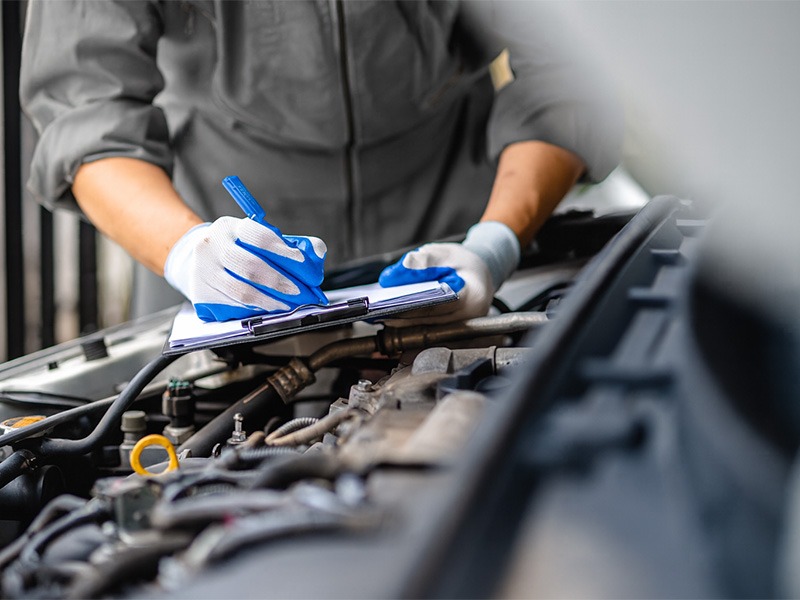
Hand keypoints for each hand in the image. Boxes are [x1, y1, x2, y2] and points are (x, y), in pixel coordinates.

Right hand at [164, 216, 327, 321]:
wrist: (195, 259)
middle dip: (279, 281)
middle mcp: (212, 246)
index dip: (284, 251)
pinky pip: (232, 305)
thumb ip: (287, 243)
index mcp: (229, 227)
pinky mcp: (200, 293)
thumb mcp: (254, 237)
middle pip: (251, 266)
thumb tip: (317, 252)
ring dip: (270, 300)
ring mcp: (203, 270)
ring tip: (287, 304)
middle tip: (299, 291)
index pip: (259, 236)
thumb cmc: (236, 248)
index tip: (302, 263)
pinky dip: (254, 309)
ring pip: (242, 290)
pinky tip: (268, 308)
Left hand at [379, 222, 519, 323]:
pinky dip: (415, 328)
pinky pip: (433, 334)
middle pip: (432, 322)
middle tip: (381, 315)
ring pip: (431, 331)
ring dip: (408, 326)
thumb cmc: (465, 263)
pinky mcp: (457, 333)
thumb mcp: (446, 253)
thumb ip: (425, 259)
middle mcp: (471, 316)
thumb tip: (402, 266)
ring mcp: (465, 327)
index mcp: (473, 295)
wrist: (482, 273)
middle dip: (405, 319)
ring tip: (385, 318)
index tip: (391, 307)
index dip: (412, 307)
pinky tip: (398, 321)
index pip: (437, 306)